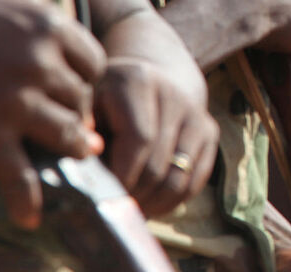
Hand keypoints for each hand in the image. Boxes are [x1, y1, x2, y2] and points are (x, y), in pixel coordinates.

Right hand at [0, 0, 105, 228]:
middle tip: (70, 124)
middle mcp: (39, 62)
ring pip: (68, 134)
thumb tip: (65, 54)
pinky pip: (20, 177)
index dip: (84, 80)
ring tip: (73, 155)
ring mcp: (16, 102)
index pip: (93, 63)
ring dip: (72, 148)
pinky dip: (27, 200)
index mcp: (46, 25)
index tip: (73, 91)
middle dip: (76, 112)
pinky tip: (30, 216)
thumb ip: (36, 29)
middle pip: (81, 99)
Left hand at [96, 58, 217, 216]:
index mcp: (138, 82)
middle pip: (158, 164)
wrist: (147, 82)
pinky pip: (195, 181)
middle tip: (113, 208)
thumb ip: (81, 132)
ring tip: (130, 208)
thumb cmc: (104, 103)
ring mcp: (196, 113)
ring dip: (153, 203)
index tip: (103, 196)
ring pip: (179, 178)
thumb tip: (85, 158)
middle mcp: (174, 94)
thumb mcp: (85, 108)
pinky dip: (172, 201)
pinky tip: (151, 203)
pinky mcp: (209, 131)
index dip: (123, 175)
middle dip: (134, 194)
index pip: (140, 140)